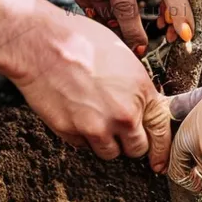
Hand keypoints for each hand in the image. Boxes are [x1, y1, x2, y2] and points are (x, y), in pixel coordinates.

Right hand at [13, 13, 171, 170]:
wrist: (41, 43)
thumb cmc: (80, 40)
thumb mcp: (121, 56)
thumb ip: (135, 87)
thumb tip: (139, 102)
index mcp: (141, 92)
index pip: (161, 131)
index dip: (161, 149)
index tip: (159, 161)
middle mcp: (123, 115)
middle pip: (136, 149)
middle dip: (129, 141)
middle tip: (119, 129)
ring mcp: (96, 127)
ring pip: (109, 152)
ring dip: (105, 141)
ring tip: (93, 117)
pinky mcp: (70, 132)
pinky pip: (82, 145)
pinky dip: (81, 136)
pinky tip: (74, 113)